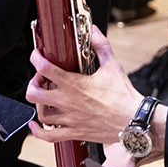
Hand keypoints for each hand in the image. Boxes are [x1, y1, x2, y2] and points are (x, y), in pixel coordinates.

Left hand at [26, 25, 143, 145]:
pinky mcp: (74, 132)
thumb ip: (101, 46)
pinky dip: (38, 131)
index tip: (37, 55)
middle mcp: (68, 102)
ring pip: (40, 114)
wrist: (134, 120)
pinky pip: (49, 136)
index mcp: (75, 84)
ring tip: (45, 98)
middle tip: (41, 79)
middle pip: (34, 93)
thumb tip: (95, 31)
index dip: (36, 58)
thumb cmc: (124, 96)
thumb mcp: (112, 65)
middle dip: (33, 83)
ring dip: (38, 105)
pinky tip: (36, 125)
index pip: (45, 68)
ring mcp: (70, 119)